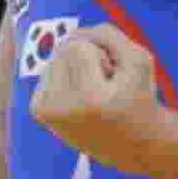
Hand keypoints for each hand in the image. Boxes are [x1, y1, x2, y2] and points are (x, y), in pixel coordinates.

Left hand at [29, 23, 168, 175]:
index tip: (115, 79)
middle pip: (62, 49)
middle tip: (106, 86)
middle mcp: (61, 111)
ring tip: (95, 93)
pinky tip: (81, 97)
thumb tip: (73, 34)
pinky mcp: (38, 110)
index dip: (102, 52)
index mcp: (88, 101)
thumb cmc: (139, 97)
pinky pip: (48, 70)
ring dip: (77, 66)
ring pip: (54, 57)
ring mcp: (45, 112)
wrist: (133, 144)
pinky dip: (66, 76)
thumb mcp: (139, 58)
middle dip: (87, 57)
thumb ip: (107, 33)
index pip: (77, 45)